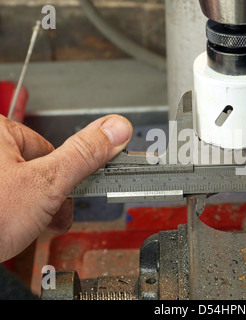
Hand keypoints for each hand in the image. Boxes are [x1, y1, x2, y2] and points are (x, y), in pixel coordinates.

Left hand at [0, 115, 132, 261]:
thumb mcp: (46, 184)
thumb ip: (84, 155)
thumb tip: (116, 129)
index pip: (49, 150)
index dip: (62, 180)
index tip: (67, 198)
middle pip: (31, 170)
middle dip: (44, 199)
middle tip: (46, 218)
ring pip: (15, 187)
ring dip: (27, 210)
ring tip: (21, 228)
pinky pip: (1, 198)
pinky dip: (6, 213)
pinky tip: (7, 228)